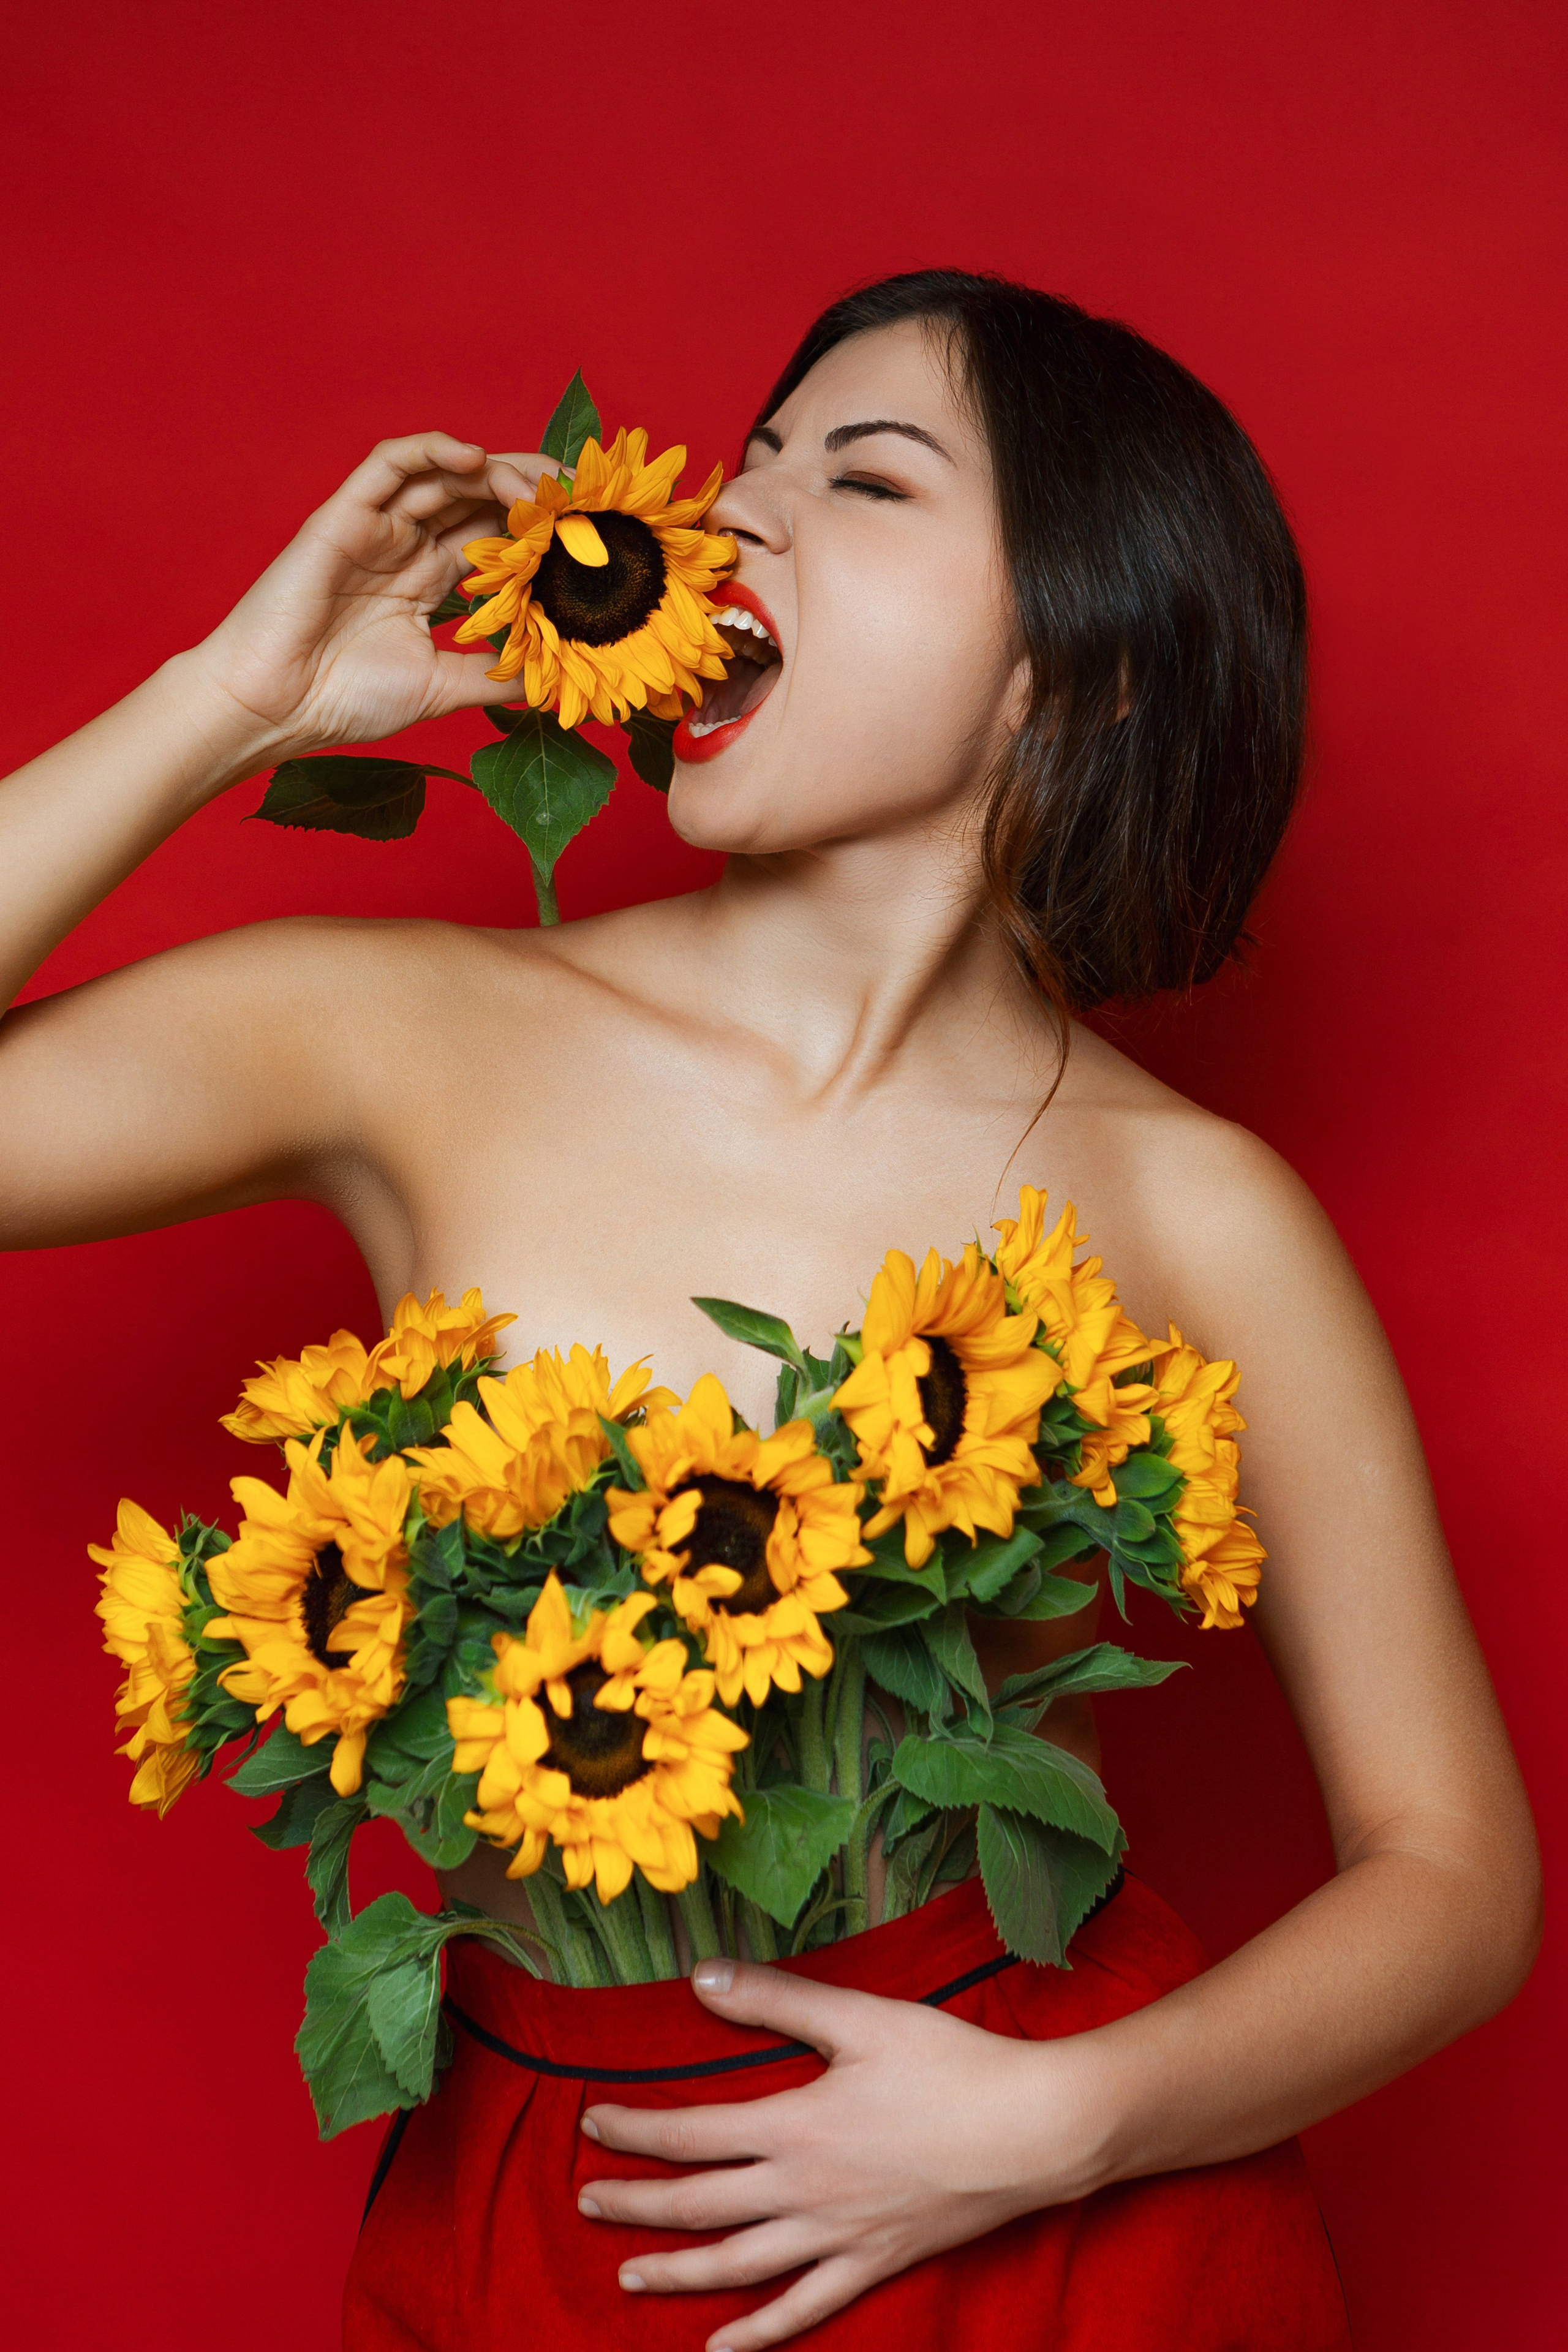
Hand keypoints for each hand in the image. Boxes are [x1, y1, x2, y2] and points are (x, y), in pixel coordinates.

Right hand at [186, 434, 557, 766]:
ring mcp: (378, 527)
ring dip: (496, 472)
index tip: (591, 536)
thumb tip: (555, 681)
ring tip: (538, 486)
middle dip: (533, 493)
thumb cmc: (344, 700)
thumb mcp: (442, 688)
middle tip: (580, 499)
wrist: (273, 706)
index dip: (542, 530)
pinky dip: (432, 450)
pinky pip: (390, 463)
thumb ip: (495, 676)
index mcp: (432, 582)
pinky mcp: (345, 515)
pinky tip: (475, 458)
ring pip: (446, 475)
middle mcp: (409, 547)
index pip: (498, 538)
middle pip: (481, 498)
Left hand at [577, 1958, 1107, 2350]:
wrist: (1030, 2131)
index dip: (634, 2131)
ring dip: (677, 2273)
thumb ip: (775, 2000)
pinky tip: (721, 2349)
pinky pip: (803, 2310)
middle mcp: (803, 2190)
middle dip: (635, 2204)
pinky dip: (757, 2336)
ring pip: (738, 2266)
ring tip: (630, 2276)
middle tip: (585, 2204)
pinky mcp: (874, 2264)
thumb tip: (700, 1977)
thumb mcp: (858, 2017)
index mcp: (795, 2125)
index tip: (591, 2126)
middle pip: (699, 2204)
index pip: (690, 2132)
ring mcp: (837, 2236)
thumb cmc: (949, 2065)